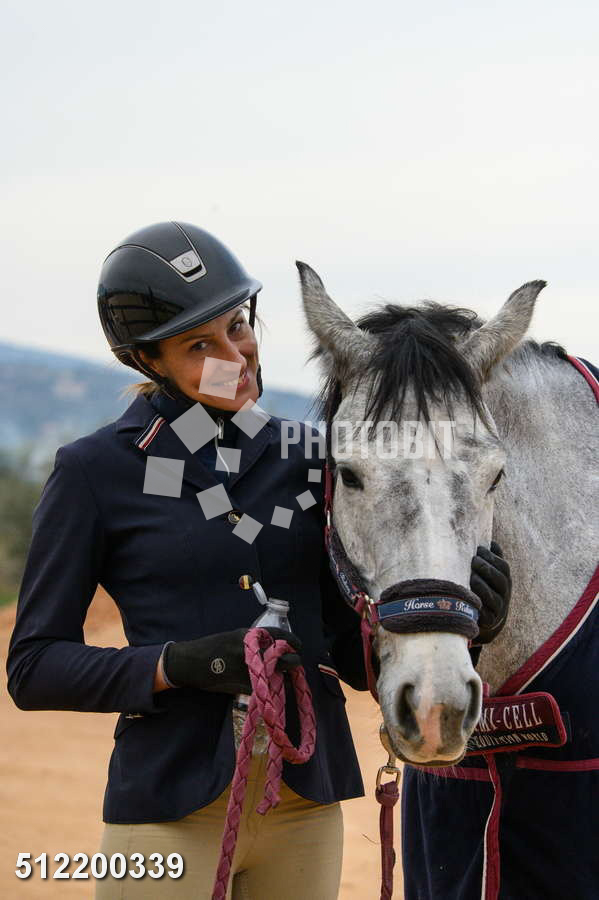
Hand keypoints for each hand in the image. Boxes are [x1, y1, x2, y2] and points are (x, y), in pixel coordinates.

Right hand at [163, 628, 301, 694]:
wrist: (191, 662)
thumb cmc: (212, 648)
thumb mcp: (235, 637)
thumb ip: (254, 642)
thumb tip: (274, 650)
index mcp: (250, 635)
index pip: (282, 637)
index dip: (294, 642)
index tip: (298, 647)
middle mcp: (252, 651)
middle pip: (286, 659)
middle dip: (293, 664)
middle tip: (292, 666)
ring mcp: (249, 670)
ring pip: (279, 677)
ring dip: (283, 679)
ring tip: (279, 679)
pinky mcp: (244, 686)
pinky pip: (264, 689)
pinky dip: (268, 690)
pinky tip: (264, 688)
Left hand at [470, 541, 511, 644]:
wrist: (488, 621)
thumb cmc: (485, 590)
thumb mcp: (491, 576)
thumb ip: (492, 559)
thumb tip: (491, 542)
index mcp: (505, 581)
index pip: (503, 567)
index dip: (492, 557)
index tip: (478, 549)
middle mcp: (505, 595)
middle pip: (500, 580)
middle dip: (486, 568)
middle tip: (473, 560)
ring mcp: (498, 609)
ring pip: (493, 597)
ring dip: (482, 585)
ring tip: (471, 576)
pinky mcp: (489, 622)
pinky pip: (485, 614)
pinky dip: (477, 605)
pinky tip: (468, 596)